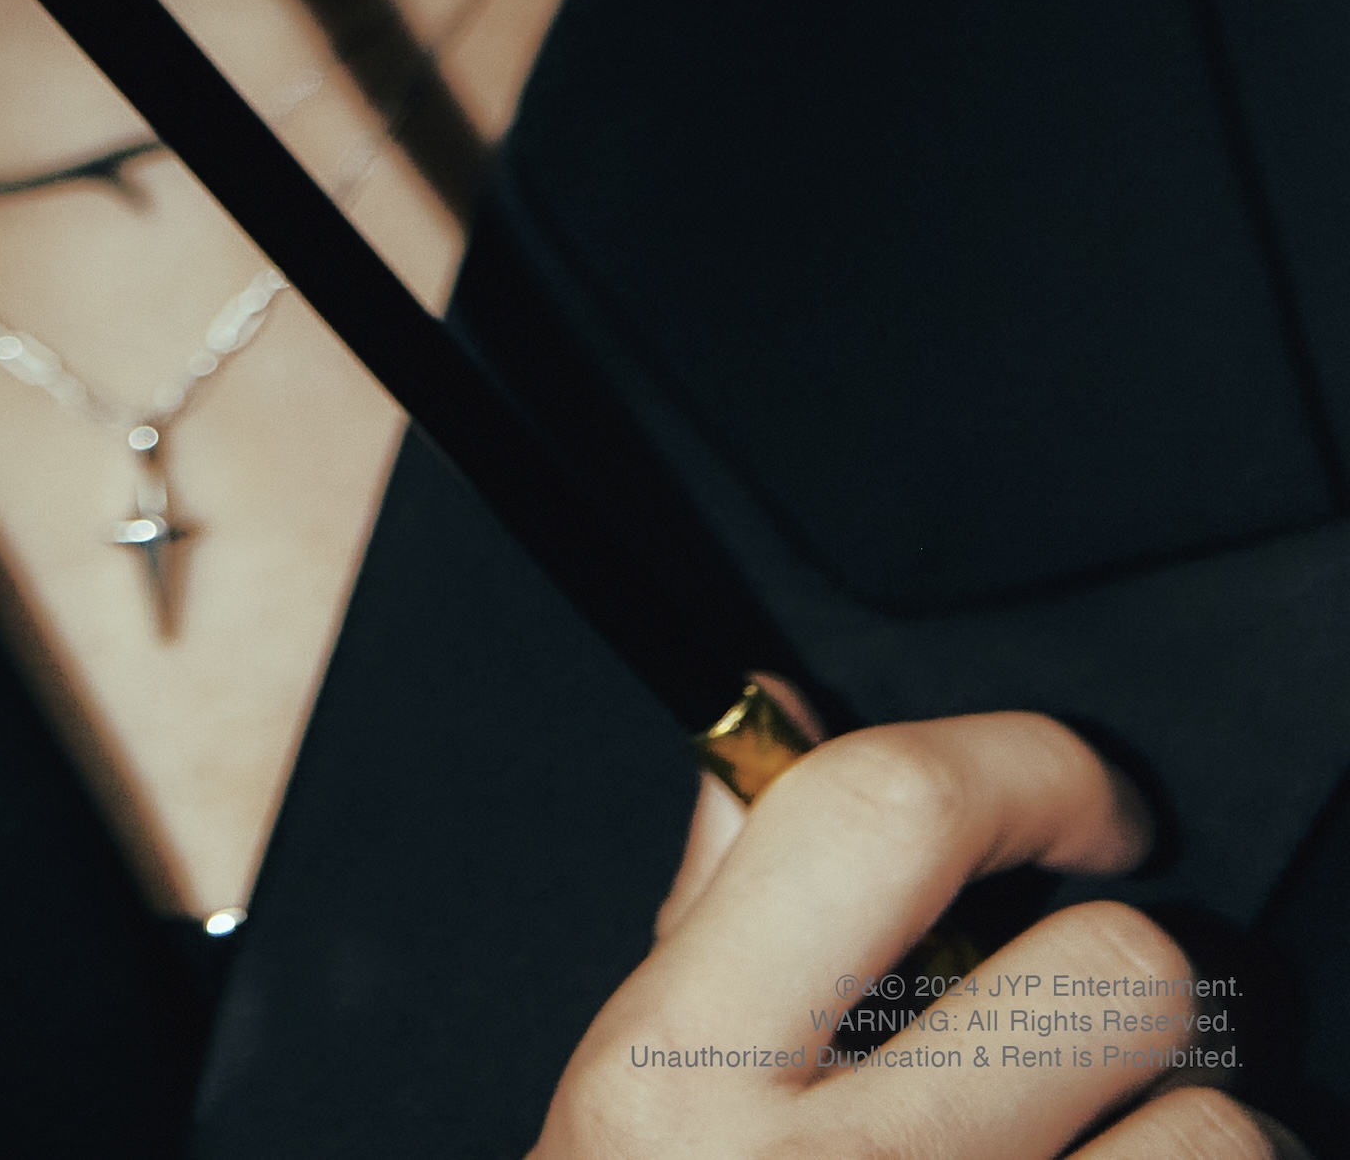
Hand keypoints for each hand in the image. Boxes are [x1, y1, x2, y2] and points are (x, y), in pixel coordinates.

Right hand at [532, 708, 1300, 1156]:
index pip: (883, 811)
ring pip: (1228, 1138)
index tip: (1087, 799)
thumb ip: (712, 920)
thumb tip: (777, 738)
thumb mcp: (629, 1119)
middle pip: (1115, 975)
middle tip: (1096, 1034)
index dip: (1028, 763)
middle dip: (1137, 986)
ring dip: (1205, 1144)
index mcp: (677, 1080)